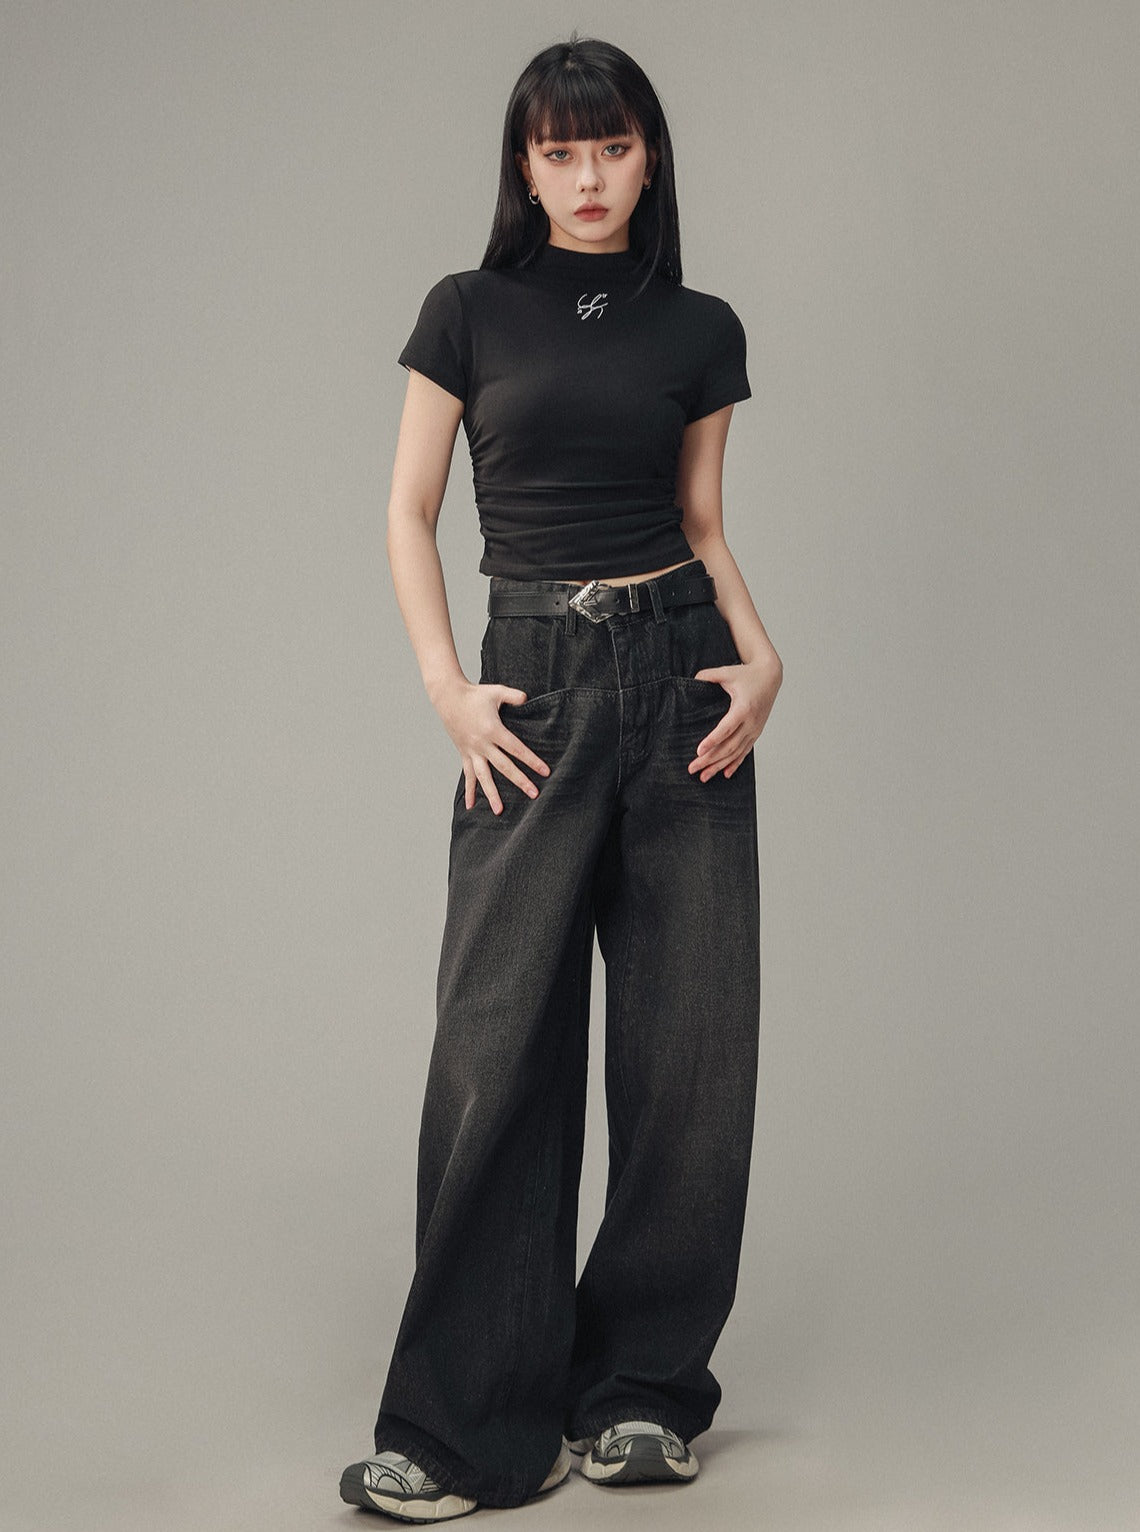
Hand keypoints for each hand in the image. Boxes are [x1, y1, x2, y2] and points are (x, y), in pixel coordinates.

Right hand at [432, 678, 551, 814]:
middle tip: (534, 794)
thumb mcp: (496, 691)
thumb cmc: (475, 694)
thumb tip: (527, 698)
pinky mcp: (464, 754)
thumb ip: (513, 696)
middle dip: (520, 781)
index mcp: (493, 729)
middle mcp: (482, 744)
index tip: (545, 771)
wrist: (448, 698)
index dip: (531, 760)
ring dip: (492, 794)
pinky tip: (471, 806)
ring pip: (484, 777)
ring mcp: (472, 751)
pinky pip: (468, 775)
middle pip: (504, 766)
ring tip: (500, 810)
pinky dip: (469, 791)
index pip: (516, 748)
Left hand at [687, 656, 781, 781]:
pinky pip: (744, 752)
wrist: (770, 676)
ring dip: (719, 766)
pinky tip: (725, 774)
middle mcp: (751, 722)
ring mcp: (755, 730)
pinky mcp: (756, 733)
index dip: (712, 741)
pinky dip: (734, 763)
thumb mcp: (726, 672)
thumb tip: (691, 680)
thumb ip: (707, 676)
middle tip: (692, 768)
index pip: (726, 728)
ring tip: (703, 777)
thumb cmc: (747, 674)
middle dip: (710, 759)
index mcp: (744, 708)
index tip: (699, 751)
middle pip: (729, 746)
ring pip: (736, 753)